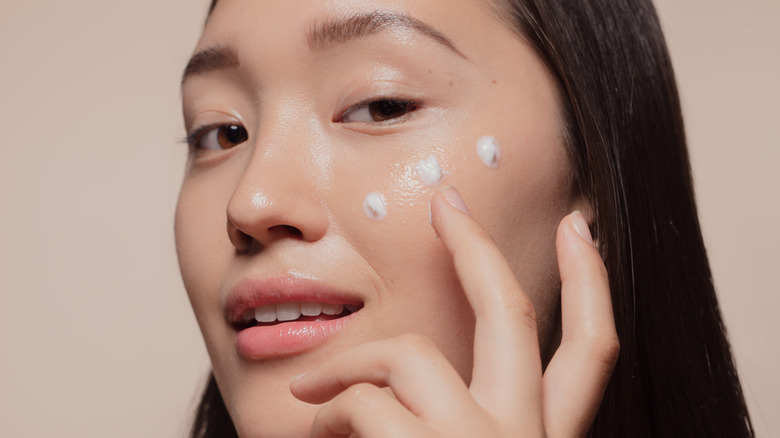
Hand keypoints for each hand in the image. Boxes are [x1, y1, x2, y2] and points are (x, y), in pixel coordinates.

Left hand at [290, 187, 618, 436]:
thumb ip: (456, 417)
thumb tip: (404, 377)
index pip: (590, 351)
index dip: (590, 283)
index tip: (578, 223)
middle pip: (513, 315)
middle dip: (479, 247)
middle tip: (447, 200)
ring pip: (412, 354)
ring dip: (351, 365)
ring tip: (311, 395)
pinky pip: (363, 399)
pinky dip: (328, 408)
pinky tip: (316, 430)